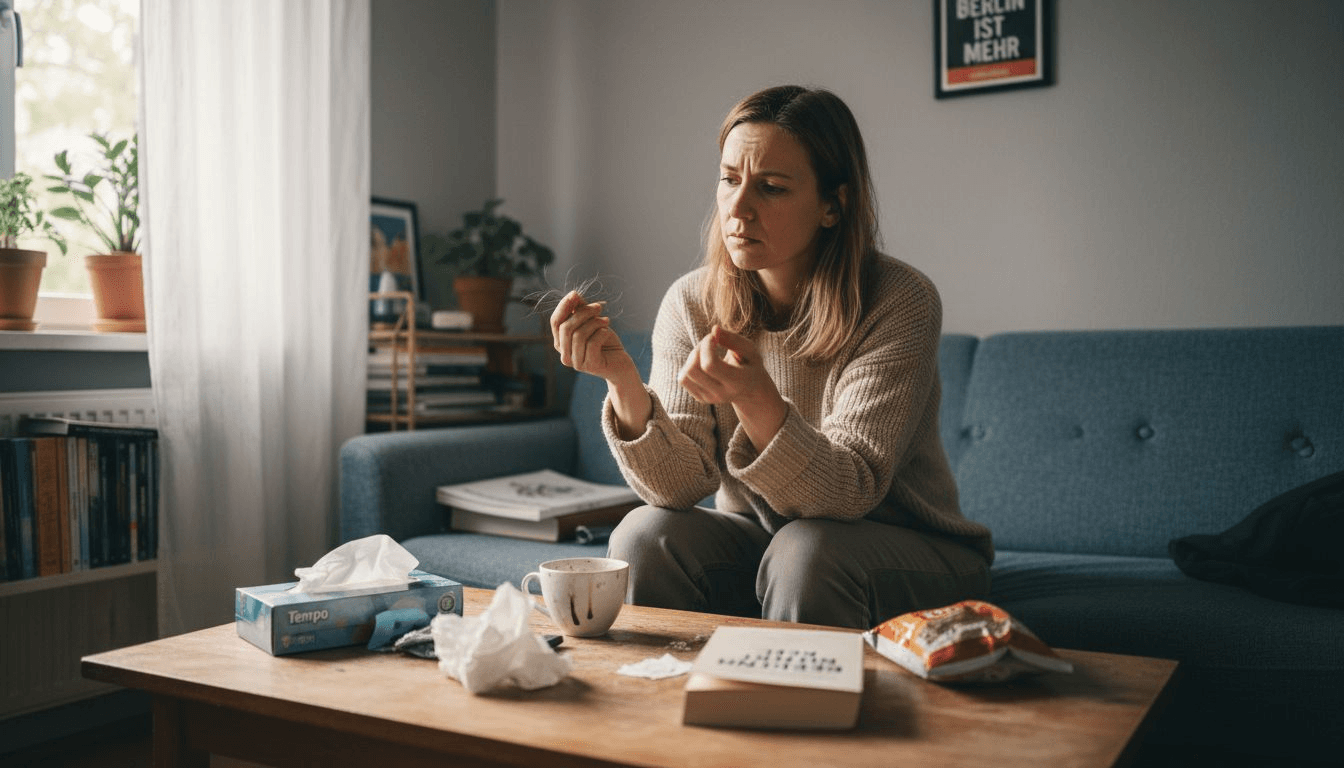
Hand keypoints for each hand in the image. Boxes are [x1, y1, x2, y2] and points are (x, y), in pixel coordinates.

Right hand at [549, 290, 635, 381]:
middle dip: (583, 313)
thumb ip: (580, 310)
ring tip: (606, 320)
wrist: (620, 363)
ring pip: (579, 335)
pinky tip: (607, 331)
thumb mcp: (591, 322)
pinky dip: (601, 332)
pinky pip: (592, 343)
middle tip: (598, 307)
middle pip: (566, 327)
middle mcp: (565, 355)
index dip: (563, 306)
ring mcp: (576, 362)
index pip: (555, 322)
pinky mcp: (590, 365)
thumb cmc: (604, 342)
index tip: (575, 294)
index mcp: (561, 343)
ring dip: (595, 322)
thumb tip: (573, 295)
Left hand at [679, 326, 786, 449]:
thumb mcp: (750, 349)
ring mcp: (709, 399)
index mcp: (737, 383)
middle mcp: (721, 394)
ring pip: (685, 375)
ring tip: (706, 352)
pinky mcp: (700, 398)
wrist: (751, 390)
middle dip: (698, 349)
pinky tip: (703, 362)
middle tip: (710, 343)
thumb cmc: (750, 365)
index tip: (714, 336)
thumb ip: (733, 339)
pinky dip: (689, 366)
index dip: (706, 346)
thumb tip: (714, 329)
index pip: (710, 365)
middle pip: (692, 370)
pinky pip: (683, 379)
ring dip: (692, 357)